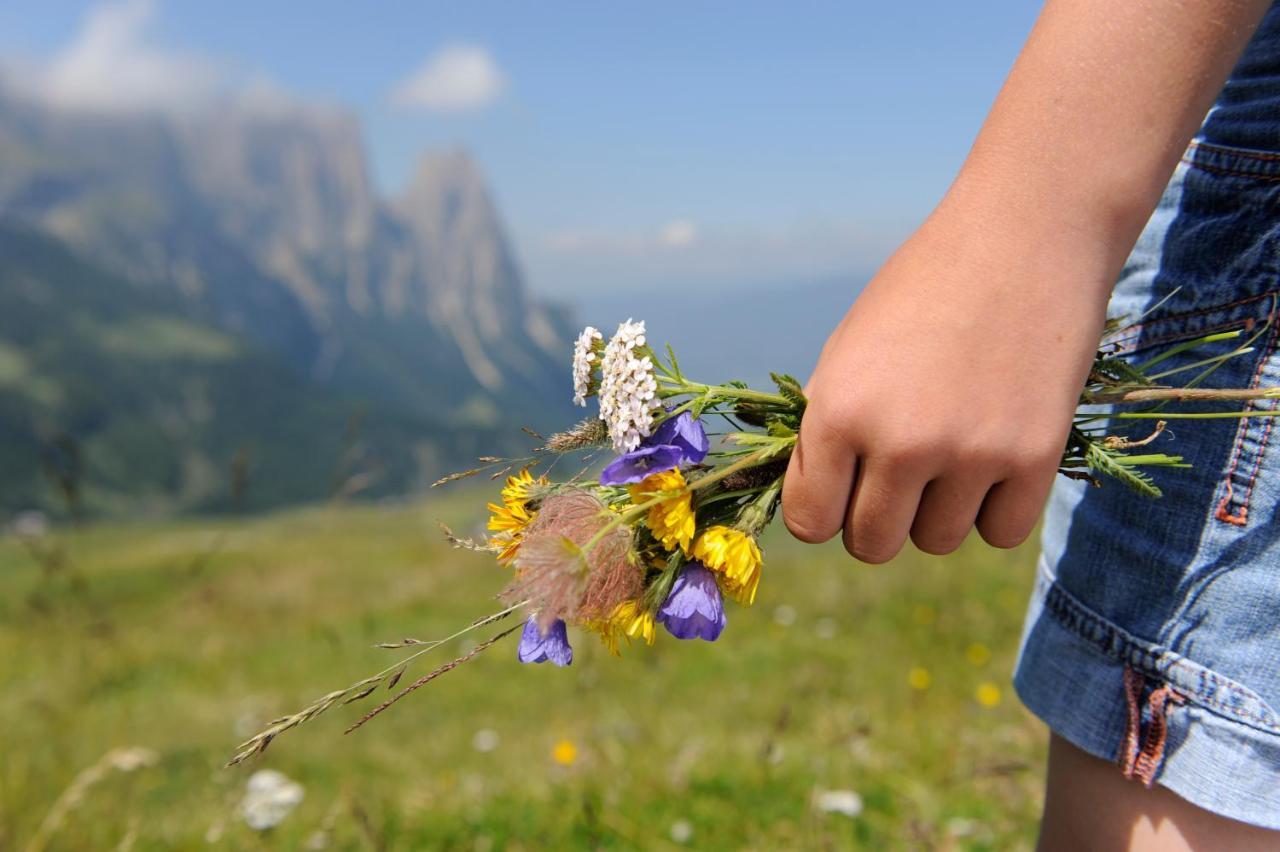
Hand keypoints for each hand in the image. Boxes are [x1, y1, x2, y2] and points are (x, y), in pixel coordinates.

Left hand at [782, 210, 1110, 562]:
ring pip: (936, 542)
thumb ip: (827, 429)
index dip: (821, 511)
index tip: (841, 491)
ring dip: (937, 512)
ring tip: (950, 451)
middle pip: (870, 545)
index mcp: (839, 411)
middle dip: (876, 520)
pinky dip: (994, 509)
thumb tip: (812, 505)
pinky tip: (994, 458)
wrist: (1023, 237)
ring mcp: (971, 454)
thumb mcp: (849, 349)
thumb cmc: (923, 291)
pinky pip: (999, 533)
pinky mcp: (1035, 458)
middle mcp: (901, 442)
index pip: (808, 523)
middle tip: (895, 478)